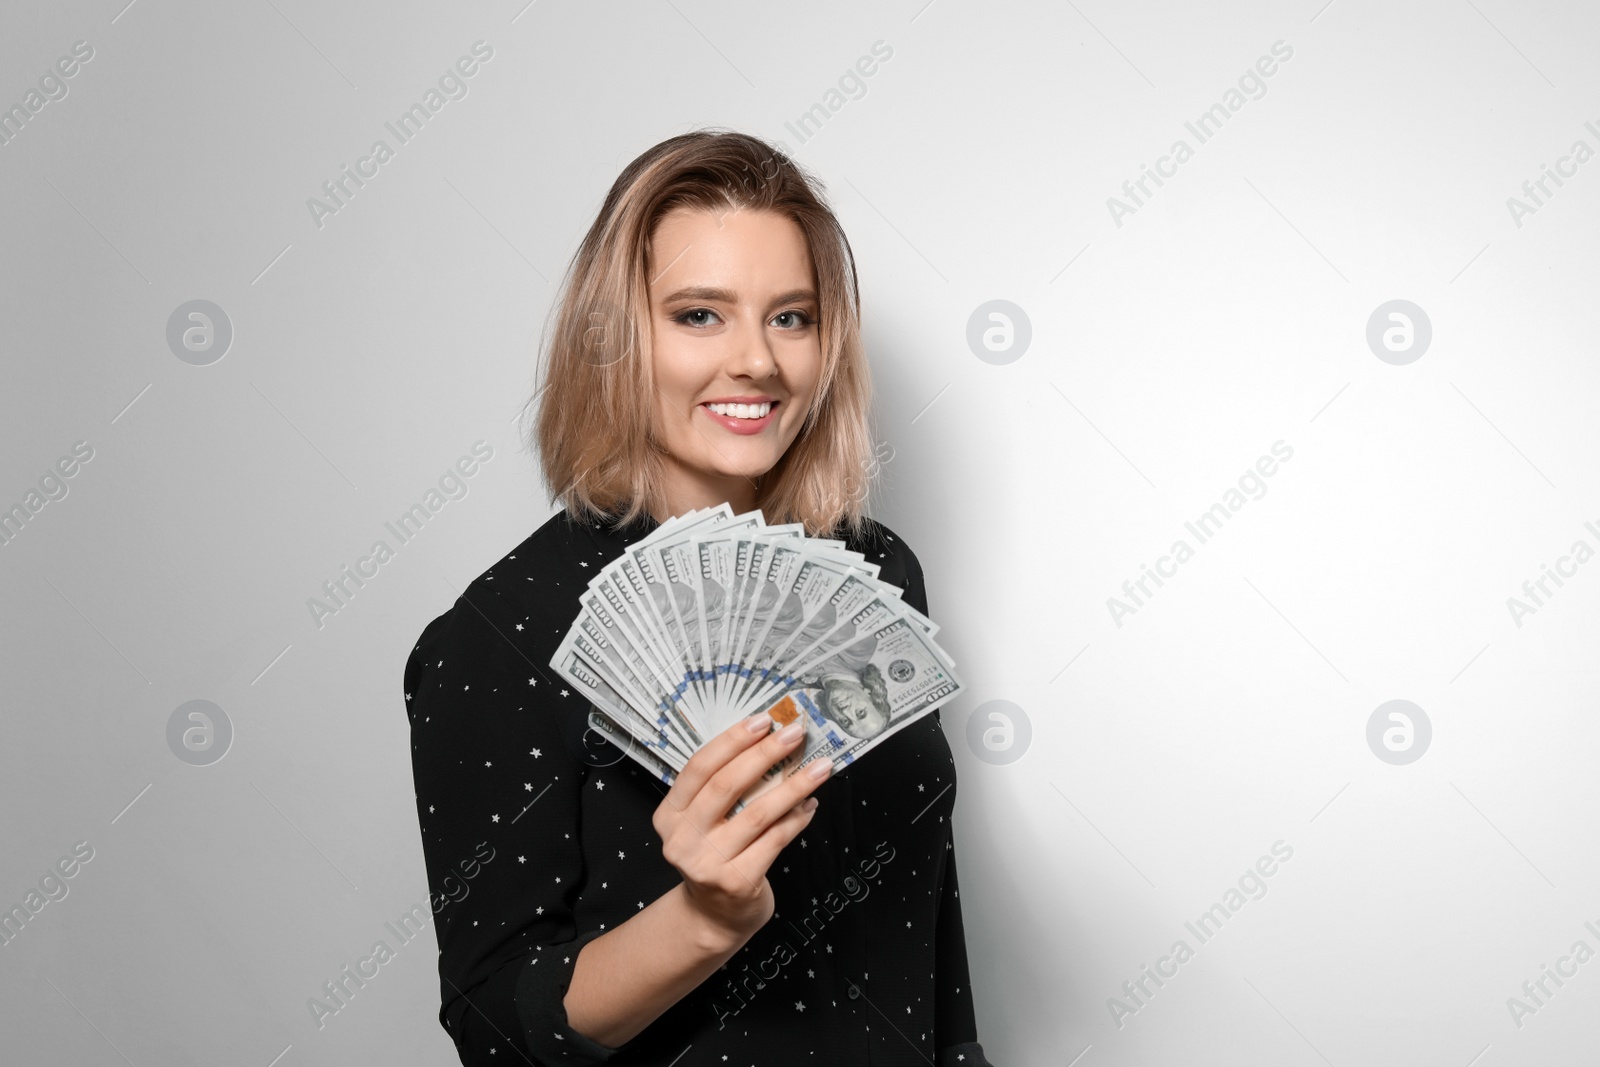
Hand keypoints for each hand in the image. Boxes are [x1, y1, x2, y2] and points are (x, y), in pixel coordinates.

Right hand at [652, 713, 831, 946]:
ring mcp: (708, 864)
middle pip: (726, 785)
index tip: (763, 720)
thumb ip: (724, 791)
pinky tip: (810, 805)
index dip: (732, 741)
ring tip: (819, 768)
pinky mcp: (736, 882)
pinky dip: (796, 819)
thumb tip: (770, 744)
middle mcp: (682, 839)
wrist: (714, 917)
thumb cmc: (716, 857)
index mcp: (670, 815)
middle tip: (795, 734)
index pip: (699, 767)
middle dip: (765, 754)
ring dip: (794, 786)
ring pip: (758, 813)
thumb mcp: (705, 823)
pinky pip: (775, 840)